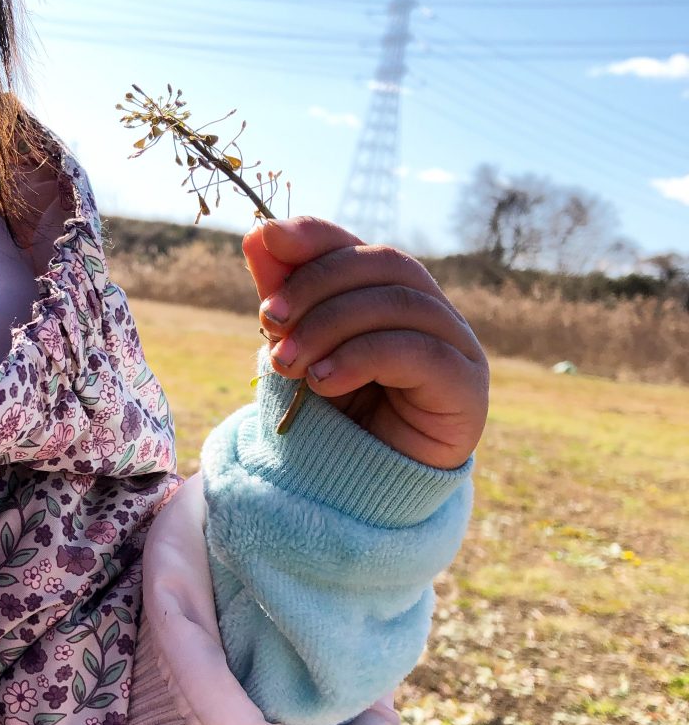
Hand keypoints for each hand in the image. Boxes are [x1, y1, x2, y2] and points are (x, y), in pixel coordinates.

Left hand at [243, 216, 488, 469]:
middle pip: (381, 265)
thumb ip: (285, 299)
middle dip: (315, 287)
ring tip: (288, 364)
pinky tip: (324, 382)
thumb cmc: (336, 418)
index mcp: (391, 295)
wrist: (365, 490)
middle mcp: (431, 311)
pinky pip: (419, 352)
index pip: (357, 247)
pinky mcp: (466, 384)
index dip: (314, 236)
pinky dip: (362, 358)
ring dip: (330, 326)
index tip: (264, 237)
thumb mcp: (300, 353)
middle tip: (270, 320)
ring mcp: (457, 345)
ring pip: (398, 304)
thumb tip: (258, 234)